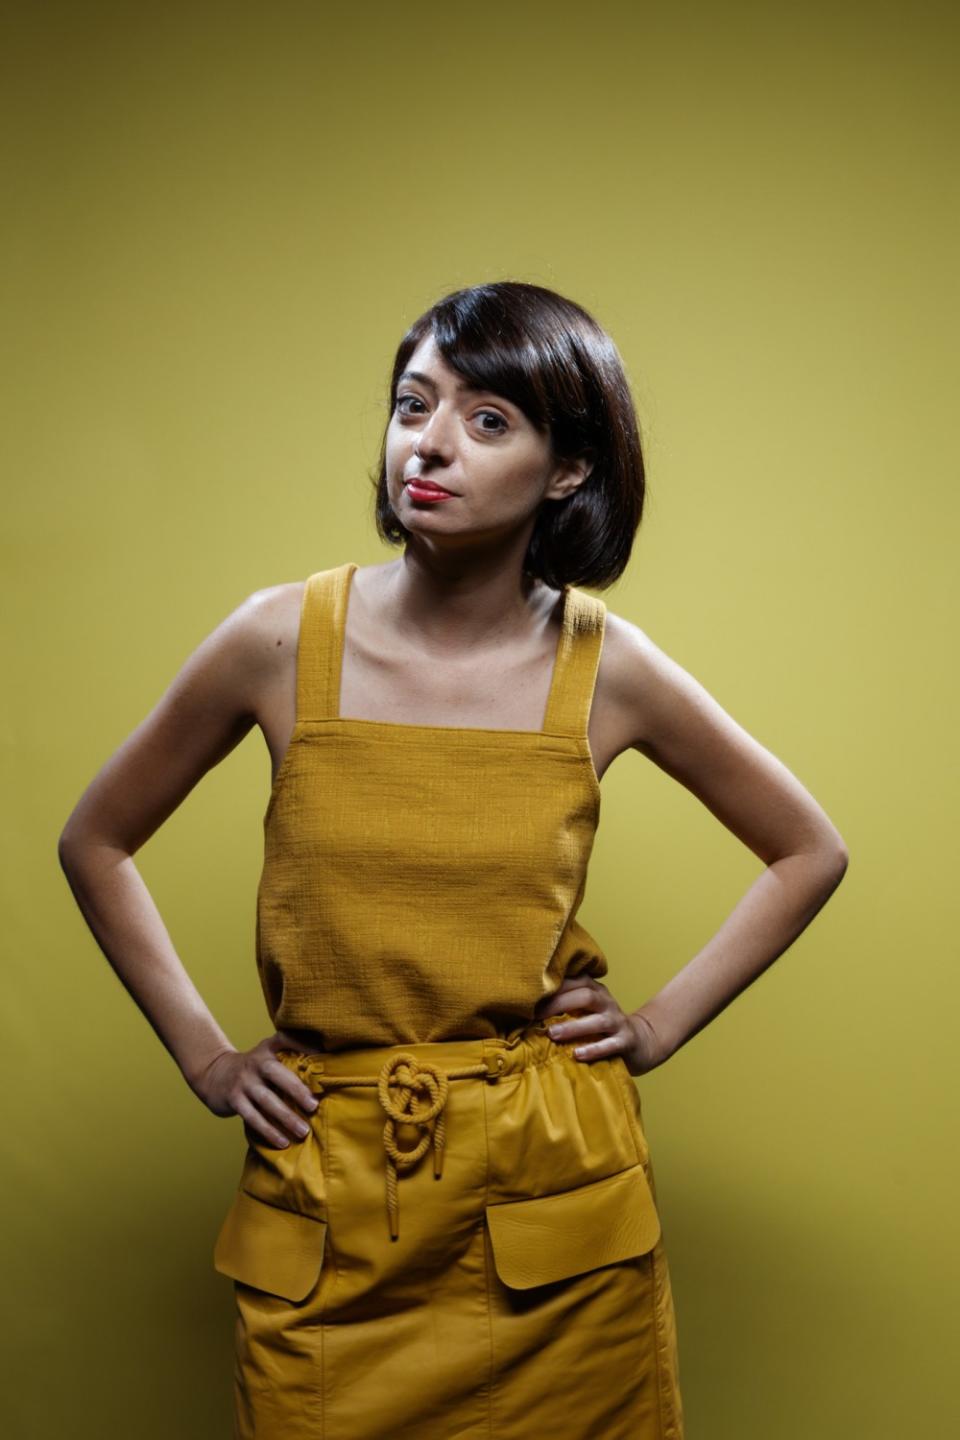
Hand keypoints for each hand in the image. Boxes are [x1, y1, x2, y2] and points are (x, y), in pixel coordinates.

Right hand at [191, 1030, 319, 1146]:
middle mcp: (255, 1062)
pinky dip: (268, 1131)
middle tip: (314, 1106)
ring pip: (266, 1100)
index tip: (322, 1052)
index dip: (302, 1043)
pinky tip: (283, 1142)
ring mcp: (243, 1081)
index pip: (284, 1039)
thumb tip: (323, 1071)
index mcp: (267, 1049)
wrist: (214, 1074)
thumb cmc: (253, 1068)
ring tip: (303, 1131)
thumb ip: (288, 1058)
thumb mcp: (267, 1055)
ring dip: (285, 1117)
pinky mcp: (234, 1099)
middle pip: (276, 1073)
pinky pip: (252, 1117)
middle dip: (296, 1090)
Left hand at [535, 975, 665, 1076]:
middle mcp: (606, 1002)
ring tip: (552, 1034)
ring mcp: (617, 1021)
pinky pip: (610, 1045)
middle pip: (585, 995)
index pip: (573, 981)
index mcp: (593, 989)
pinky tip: (577, 1054)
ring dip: (573, 1027)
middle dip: (559, 1004)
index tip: (528, 995)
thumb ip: (562, 1004)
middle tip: (535, 1015)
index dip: (552, 986)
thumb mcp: (583, 1009)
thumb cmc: (599, 1024)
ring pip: (597, 1021)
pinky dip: (594, 1049)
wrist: (639, 1041)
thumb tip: (524, 1006)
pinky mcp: (626, 1041)